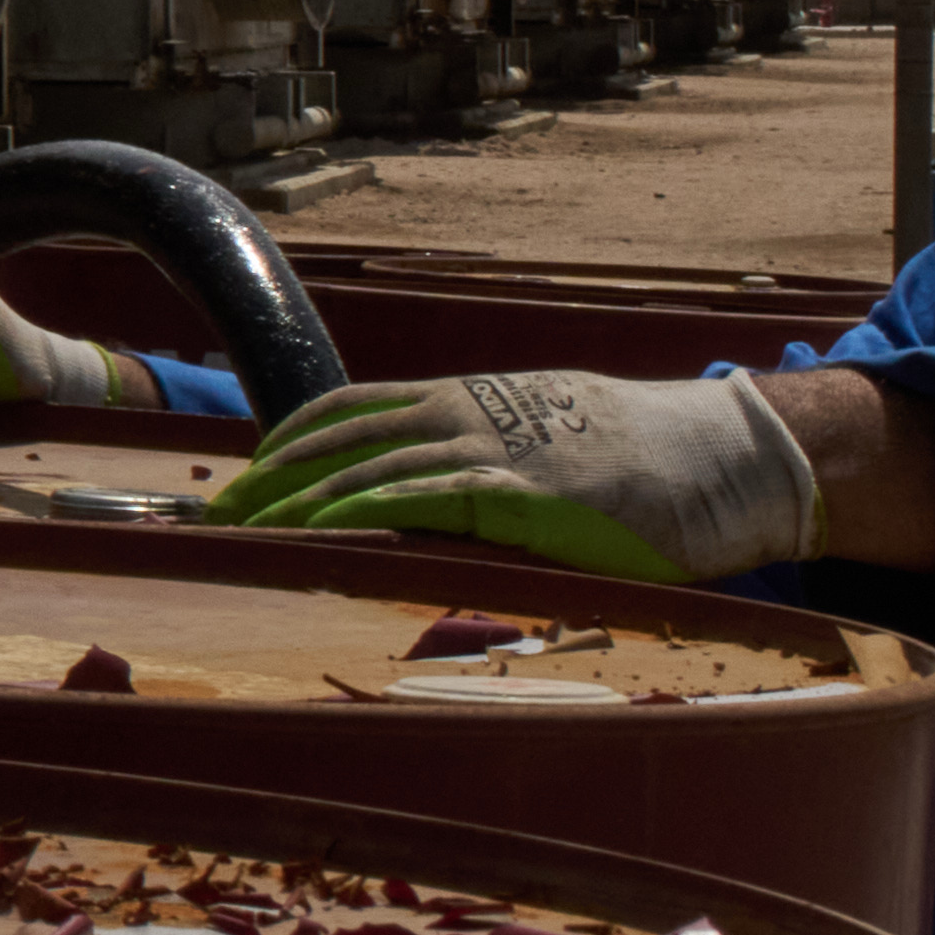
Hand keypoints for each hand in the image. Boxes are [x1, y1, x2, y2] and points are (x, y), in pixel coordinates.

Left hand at [203, 369, 819, 586]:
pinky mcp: (521, 495)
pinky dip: (360, 514)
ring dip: (293, 503)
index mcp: (469, 397)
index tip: (239, 479)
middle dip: (266, 479)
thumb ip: (488, 464)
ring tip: (239, 536)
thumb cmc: (642, 460)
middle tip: (209, 518)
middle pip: (337, 439)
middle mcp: (467, 411)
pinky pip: (422, 501)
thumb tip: (441, 500)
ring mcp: (493, 449)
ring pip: (365, 468)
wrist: (725, 458)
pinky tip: (317, 534)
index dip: (286, 443)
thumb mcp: (548, 443)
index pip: (349, 409)